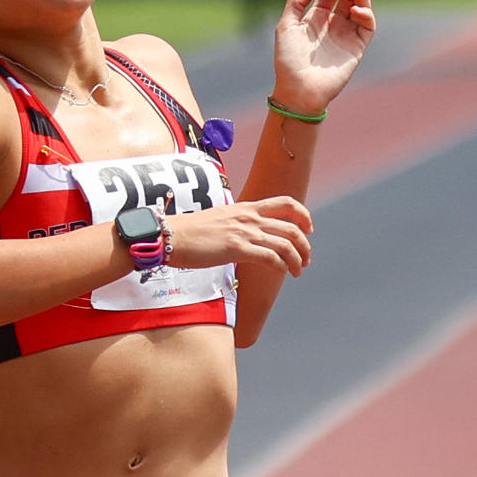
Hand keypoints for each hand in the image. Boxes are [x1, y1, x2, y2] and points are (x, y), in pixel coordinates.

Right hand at [165, 196, 312, 275]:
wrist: (169, 235)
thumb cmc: (187, 232)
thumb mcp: (218, 220)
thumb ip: (236, 225)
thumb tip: (244, 238)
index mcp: (245, 208)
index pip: (285, 203)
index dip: (303, 215)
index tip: (307, 229)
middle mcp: (249, 218)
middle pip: (292, 227)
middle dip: (305, 245)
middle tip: (305, 259)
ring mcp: (244, 232)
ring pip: (286, 244)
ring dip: (297, 260)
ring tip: (298, 271)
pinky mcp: (237, 248)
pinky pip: (271, 258)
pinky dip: (281, 266)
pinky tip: (281, 273)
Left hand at [273, 0, 374, 111]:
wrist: (299, 88)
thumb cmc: (288, 59)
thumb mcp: (286, 26)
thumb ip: (296, 2)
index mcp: (315, 18)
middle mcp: (333, 24)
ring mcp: (346, 34)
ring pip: (361, 7)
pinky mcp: (357, 46)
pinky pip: (368, 26)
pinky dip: (366, 14)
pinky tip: (356, 11)